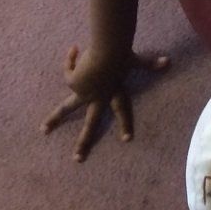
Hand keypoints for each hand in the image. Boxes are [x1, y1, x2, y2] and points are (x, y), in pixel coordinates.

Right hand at [44, 44, 170, 161]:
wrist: (108, 50)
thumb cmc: (122, 54)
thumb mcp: (135, 61)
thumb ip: (149, 64)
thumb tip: (168, 61)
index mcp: (114, 92)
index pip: (122, 110)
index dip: (125, 124)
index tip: (127, 140)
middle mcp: (98, 97)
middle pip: (91, 123)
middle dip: (84, 141)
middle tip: (77, 159)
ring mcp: (84, 92)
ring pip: (66, 108)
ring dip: (54, 119)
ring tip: (42, 130)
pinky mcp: (72, 84)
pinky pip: (68, 72)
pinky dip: (71, 61)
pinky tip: (76, 50)